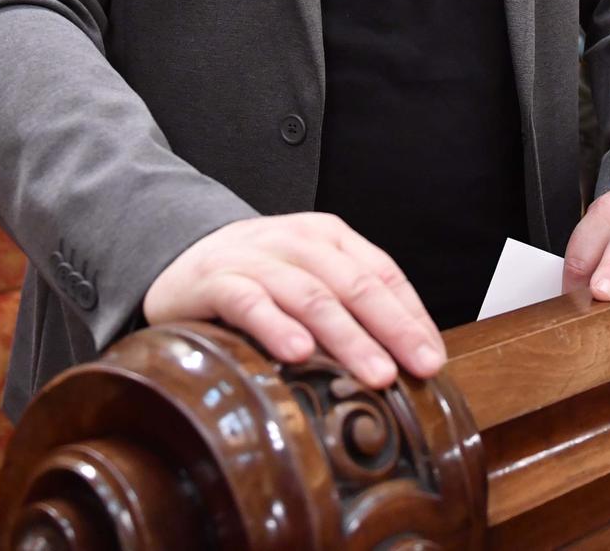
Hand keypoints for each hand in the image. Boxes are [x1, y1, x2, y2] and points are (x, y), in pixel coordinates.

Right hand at [141, 213, 443, 389]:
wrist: (177, 262)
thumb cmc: (254, 280)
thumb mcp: (306, 279)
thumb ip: (349, 307)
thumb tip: (404, 358)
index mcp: (327, 236)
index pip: (382, 271)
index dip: (411, 314)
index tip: (432, 357)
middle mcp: (295, 240)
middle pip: (353, 283)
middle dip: (391, 328)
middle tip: (417, 368)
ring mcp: (255, 257)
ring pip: (310, 294)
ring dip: (347, 336)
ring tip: (375, 372)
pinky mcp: (216, 280)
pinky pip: (250, 302)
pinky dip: (277, 326)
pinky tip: (299, 353)